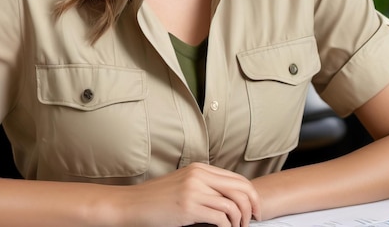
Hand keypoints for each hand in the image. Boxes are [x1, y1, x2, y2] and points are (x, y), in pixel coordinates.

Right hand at [114, 162, 259, 226]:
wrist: (134, 204)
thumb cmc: (159, 198)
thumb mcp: (184, 183)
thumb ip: (205, 185)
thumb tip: (231, 198)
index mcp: (200, 168)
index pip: (238, 179)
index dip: (252, 196)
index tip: (255, 210)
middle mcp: (199, 175)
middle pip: (240, 188)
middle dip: (252, 207)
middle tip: (253, 221)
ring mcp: (194, 190)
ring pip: (233, 204)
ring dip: (240, 221)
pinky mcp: (188, 207)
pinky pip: (220, 218)